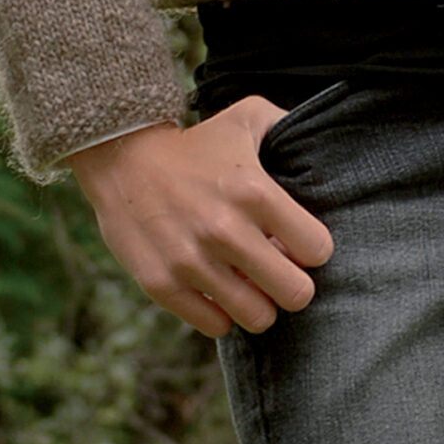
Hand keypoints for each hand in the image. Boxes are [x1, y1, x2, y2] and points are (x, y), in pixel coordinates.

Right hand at [67, 103, 335, 337]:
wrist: (122, 158)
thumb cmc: (196, 142)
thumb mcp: (246, 118)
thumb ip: (289, 126)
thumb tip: (321, 142)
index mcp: (254, 191)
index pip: (317, 250)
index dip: (312, 250)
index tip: (296, 244)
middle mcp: (225, 229)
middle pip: (296, 294)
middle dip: (293, 285)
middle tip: (278, 272)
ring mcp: (191, 261)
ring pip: (257, 317)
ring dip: (258, 303)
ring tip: (247, 283)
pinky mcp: (161, 285)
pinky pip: (215, 326)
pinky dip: (221, 313)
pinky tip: (216, 289)